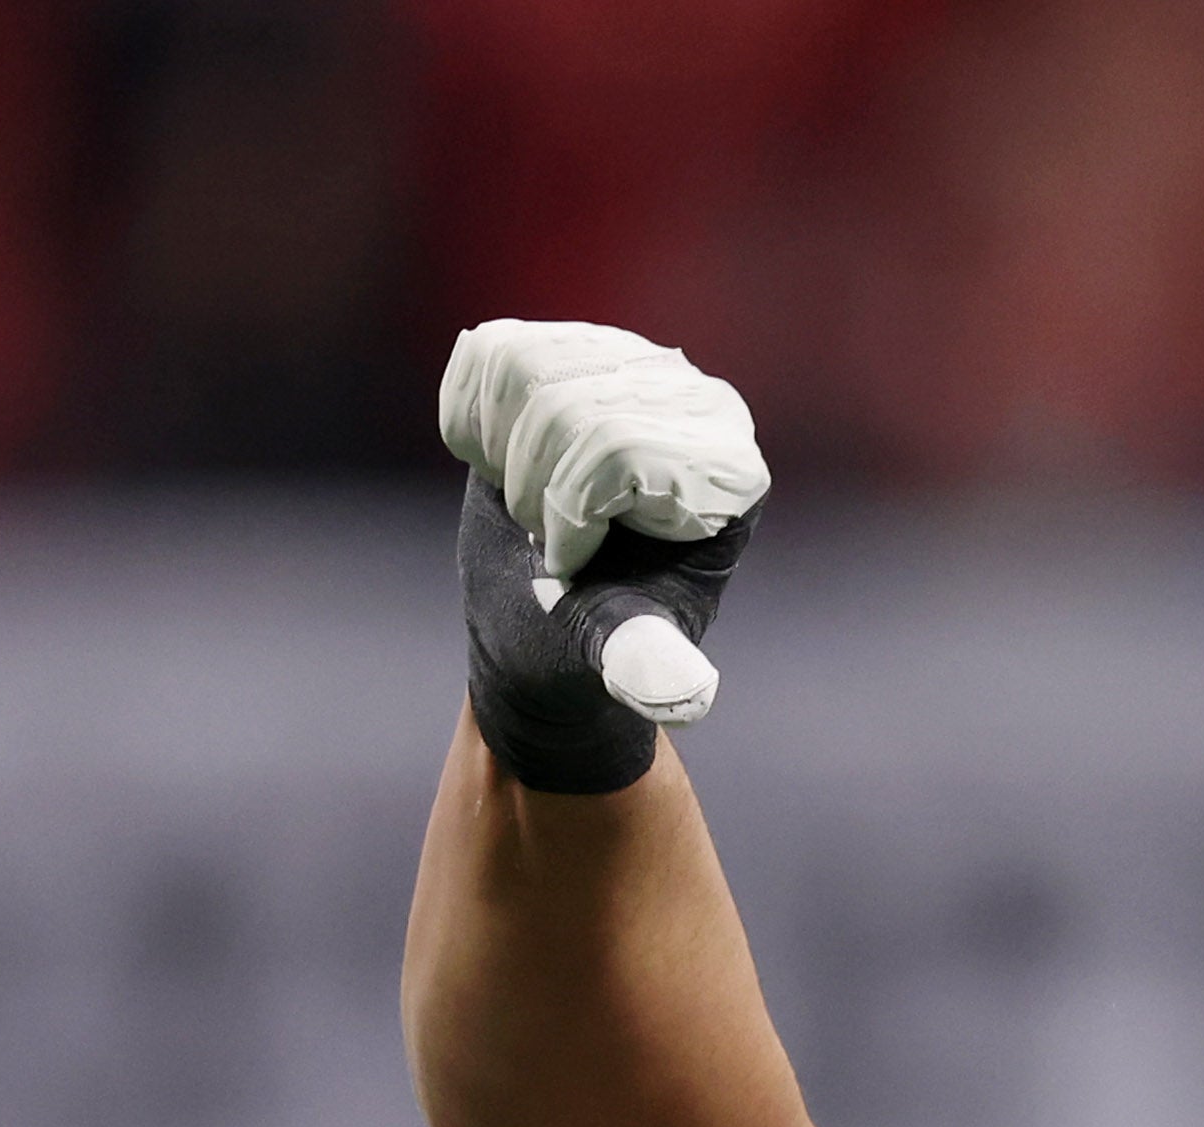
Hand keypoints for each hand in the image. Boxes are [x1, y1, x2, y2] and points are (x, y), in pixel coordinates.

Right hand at [439, 318, 766, 793]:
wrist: (544, 621)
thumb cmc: (591, 638)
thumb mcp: (615, 652)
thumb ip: (647, 661)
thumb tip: (688, 699)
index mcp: (729, 474)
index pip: (617, 447)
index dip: (567, 512)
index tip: (575, 566)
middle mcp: (696, 404)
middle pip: (566, 406)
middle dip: (532, 491)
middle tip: (552, 542)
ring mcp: (634, 365)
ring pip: (525, 369)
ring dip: (503, 456)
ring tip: (534, 504)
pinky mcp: (575, 349)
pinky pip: (490, 354)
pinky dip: (474, 423)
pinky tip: (505, 465)